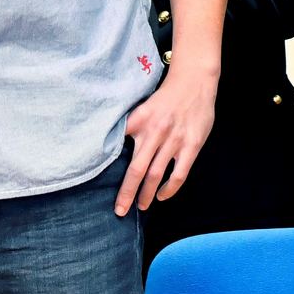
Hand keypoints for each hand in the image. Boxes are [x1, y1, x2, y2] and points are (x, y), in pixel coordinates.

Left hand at [117, 68, 214, 215]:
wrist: (194, 82)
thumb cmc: (166, 97)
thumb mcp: (142, 106)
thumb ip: (130, 126)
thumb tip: (111, 146)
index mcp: (139, 121)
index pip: (118, 148)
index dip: (108, 167)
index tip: (99, 184)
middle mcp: (155, 132)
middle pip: (136, 170)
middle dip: (127, 193)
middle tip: (120, 210)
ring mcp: (174, 140)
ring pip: (156, 176)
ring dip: (146, 194)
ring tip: (140, 207)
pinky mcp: (191, 146)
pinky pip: (179, 174)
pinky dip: (169, 189)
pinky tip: (162, 196)